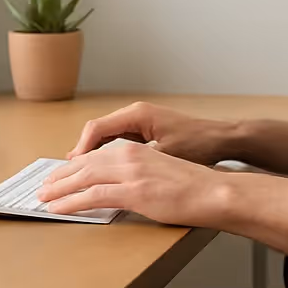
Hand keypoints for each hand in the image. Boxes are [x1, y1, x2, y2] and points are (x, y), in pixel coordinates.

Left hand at [37, 141, 223, 223]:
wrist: (214, 192)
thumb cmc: (195, 186)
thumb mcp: (162, 170)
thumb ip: (139, 173)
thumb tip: (121, 186)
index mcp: (137, 149)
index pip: (97, 154)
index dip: (75, 164)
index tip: (61, 173)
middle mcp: (130, 156)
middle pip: (85, 163)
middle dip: (61, 175)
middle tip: (45, 186)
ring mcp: (131, 173)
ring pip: (83, 177)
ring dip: (59, 188)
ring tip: (44, 198)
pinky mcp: (133, 192)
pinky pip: (92, 196)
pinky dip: (70, 202)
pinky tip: (58, 208)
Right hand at [67, 101, 233, 162]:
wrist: (223, 139)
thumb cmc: (199, 144)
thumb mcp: (164, 156)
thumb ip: (135, 163)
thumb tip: (107, 174)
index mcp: (137, 115)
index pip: (97, 129)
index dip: (81, 150)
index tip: (70, 169)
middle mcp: (136, 114)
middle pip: (97, 132)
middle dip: (80, 153)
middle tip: (65, 173)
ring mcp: (141, 121)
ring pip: (106, 137)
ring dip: (91, 154)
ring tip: (75, 174)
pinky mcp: (146, 131)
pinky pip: (117, 140)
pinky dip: (106, 154)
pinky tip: (98, 169)